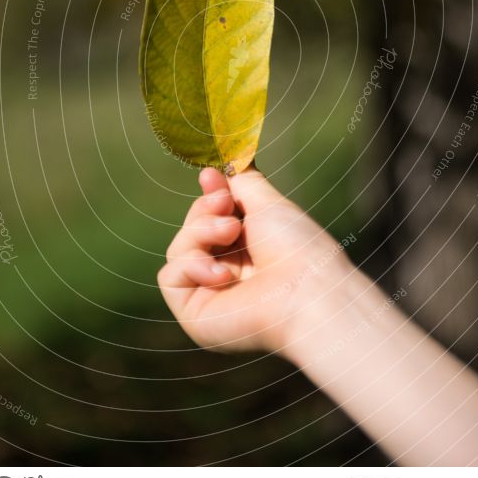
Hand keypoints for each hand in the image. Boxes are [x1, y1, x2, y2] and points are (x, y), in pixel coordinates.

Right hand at [157, 166, 352, 354]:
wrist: (307, 289)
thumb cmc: (297, 247)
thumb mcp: (268, 204)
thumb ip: (243, 182)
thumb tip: (227, 162)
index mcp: (249, 250)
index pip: (213, 218)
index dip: (210, 196)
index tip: (211, 176)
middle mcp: (229, 273)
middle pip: (192, 229)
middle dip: (205, 210)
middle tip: (226, 206)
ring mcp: (210, 294)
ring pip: (179, 249)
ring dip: (201, 232)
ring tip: (230, 232)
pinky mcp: (194, 314)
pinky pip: (170, 276)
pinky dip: (192, 265)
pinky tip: (224, 274)